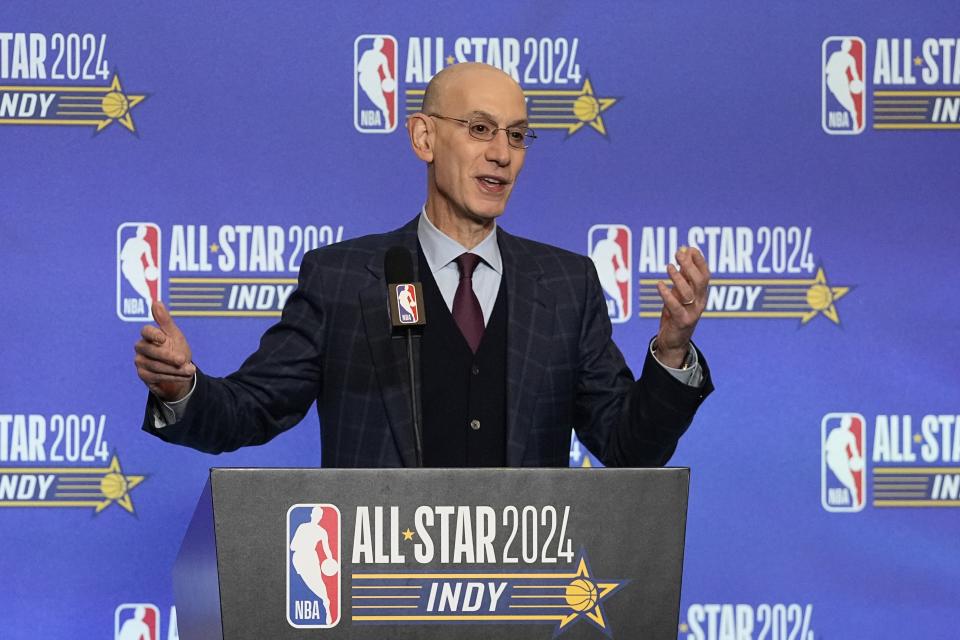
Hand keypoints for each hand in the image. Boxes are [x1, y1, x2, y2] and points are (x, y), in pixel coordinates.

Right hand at [134, 301, 195, 400]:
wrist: (179, 370)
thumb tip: (156, 301)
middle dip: (169, 356)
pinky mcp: (143, 375)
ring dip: (174, 369)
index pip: (146, 331)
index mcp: (149, 335)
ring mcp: (140, 362)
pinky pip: (156, 377)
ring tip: (190, 370)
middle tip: (183, 360)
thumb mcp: (174, 334)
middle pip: (151, 351)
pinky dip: (172, 377)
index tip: (164, 338)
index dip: (153, 334)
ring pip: (155, 366)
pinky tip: (183, 375)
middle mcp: (141, 348)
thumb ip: (165, 320)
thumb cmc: (176, 348)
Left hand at [655, 246, 709, 367]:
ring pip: (688, 292)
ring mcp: (692, 313)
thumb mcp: (680, 292)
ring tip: (668, 266)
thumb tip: (684, 251)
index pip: (705, 274)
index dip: (699, 261)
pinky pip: (675, 306)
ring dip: (678, 277)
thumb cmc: (676, 313)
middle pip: (699, 281)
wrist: (673, 341)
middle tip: (678, 253)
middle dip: (690, 265)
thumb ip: (683, 274)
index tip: (690, 248)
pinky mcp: (682, 322)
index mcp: (702, 294)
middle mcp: (700, 302)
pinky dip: (667, 295)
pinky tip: (659, 284)